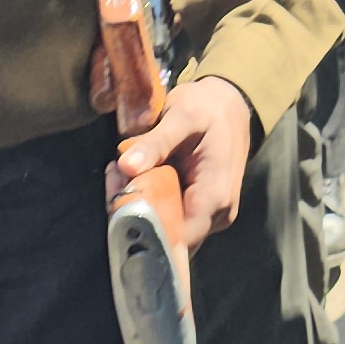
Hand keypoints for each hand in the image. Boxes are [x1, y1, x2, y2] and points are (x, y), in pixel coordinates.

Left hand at [112, 73, 256, 237]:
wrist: (230, 105)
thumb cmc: (209, 108)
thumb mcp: (182, 116)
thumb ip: (156, 142)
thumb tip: (126, 166)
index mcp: (215, 198)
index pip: (175, 239)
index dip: (142, 226)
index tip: (119, 196)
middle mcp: (216, 216)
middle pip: (167, 236)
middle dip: (134, 213)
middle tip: (114, 176)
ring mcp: (209, 216)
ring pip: (165, 228)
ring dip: (139, 206)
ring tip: (120, 172)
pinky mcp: (199, 210)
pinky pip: (169, 216)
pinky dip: (148, 200)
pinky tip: (134, 175)